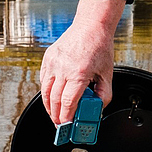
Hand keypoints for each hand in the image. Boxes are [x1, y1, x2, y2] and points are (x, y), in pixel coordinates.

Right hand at [40, 0, 123, 123]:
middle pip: (55, 100)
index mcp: (79, 72)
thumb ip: (104, 95)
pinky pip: (44, 80)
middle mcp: (63, 68)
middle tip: (60, 125)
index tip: (67, 125)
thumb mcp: (107, 74)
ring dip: (49, 106)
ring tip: (55, 115)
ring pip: (46, 91)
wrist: (90, 26)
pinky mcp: (48, 58)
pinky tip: (52, 98)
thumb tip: (96, 110)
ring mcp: (53, 62)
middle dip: (56, 116)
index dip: (66, 117)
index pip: (68, 102)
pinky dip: (47, 92)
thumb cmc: (99, 47)